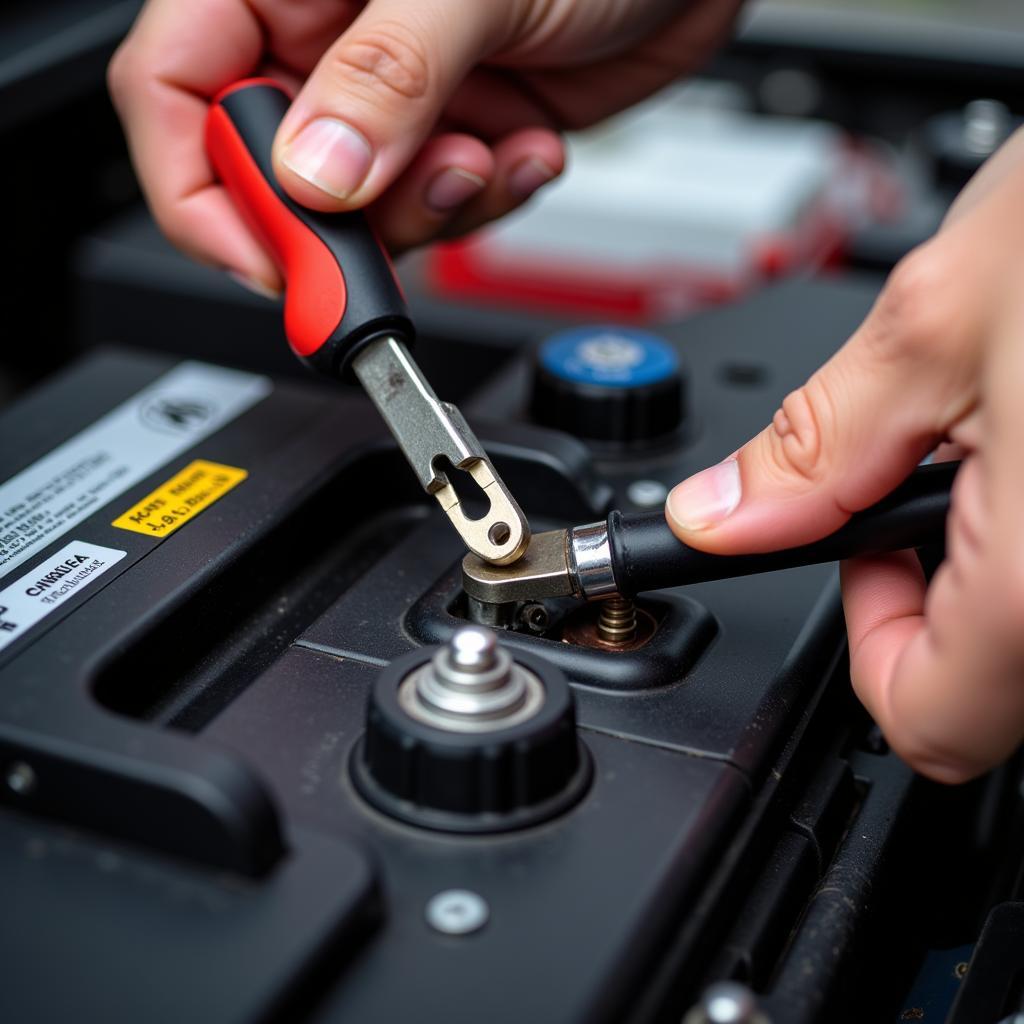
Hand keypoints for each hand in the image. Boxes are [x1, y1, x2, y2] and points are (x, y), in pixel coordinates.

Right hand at [108, 0, 742, 295]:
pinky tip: (524, 148)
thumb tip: (316, 174)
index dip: (200, 187)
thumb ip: (389, 77)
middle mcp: (328, 38)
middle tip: (396, 222)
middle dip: (336, 219)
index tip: (267, 256)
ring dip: (428, 211)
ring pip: (359, 210)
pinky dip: (484, 202)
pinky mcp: (453, 134)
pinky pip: (437, 209)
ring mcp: (393, 96)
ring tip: (487, 157)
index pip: (174, 87)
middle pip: (266, 170)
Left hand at [665, 129, 1023, 783]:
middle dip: (939, 584)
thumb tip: (718, 515)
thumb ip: (812, 448)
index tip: (864, 546)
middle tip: (941, 466)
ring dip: (1001, 546)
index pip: (926, 724)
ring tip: (1007, 424)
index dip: (867, 641)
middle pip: (994, 679)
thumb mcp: (937, 322)